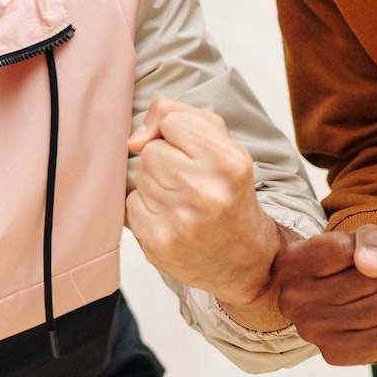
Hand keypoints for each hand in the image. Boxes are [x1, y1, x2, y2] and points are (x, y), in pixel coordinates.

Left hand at [125, 97, 288, 329]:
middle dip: (166, 161)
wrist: (245, 259)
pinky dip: (147, 209)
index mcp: (227, 161)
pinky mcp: (158, 244)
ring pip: (139, 177)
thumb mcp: (223, 144)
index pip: (171, 121)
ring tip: (184, 202)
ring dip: (156, 186)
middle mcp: (204, 191)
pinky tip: (172, 220)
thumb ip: (179, 116)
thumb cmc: (230, 194)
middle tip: (191, 183)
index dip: (177, 134)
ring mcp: (179, 220)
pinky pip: (131, 205)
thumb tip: (134, 139)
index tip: (194, 152)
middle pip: (151, 151)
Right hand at [272, 222, 376, 364]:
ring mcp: (311, 331)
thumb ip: (371, 240)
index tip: (350, 256)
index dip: (361, 249)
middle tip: (360, 283)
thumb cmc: (351, 262)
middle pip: (370, 280)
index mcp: (290, 263)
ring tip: (366, 301)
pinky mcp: (334, 354)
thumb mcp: (362, 236)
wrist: (349, 298)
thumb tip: (374, 267)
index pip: (343, 249)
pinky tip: (373, 322)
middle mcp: (291, 300)